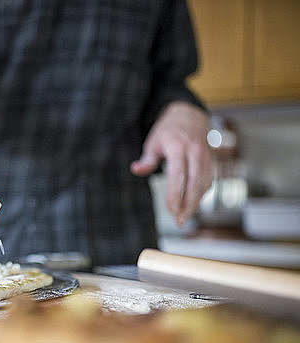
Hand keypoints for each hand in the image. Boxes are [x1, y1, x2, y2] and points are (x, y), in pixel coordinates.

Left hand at [130, 101, 211, 225]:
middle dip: (188, 204)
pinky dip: (201, 195)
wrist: (190, 116)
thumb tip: (136, 169)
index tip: (172, 209)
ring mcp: (206, 157)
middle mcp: (195, 152)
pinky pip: (208, 181)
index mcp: (178, 146)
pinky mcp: (211, 161)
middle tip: (179, 221)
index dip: (176, 193)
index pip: (178, 174)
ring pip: (204, 184)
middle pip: (195, 182)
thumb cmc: (168, 131)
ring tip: (184, 217)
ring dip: (195, 203)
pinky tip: (192, 205)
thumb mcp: (153, 142)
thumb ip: (147, 159)